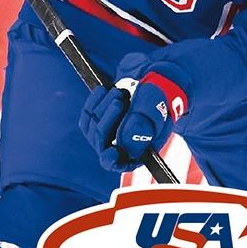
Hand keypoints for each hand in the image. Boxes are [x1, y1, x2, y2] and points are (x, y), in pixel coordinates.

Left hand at [79, 58, 189, 172]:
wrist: (153, 84)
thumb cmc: (159, 99)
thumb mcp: (156, 108)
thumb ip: (142, 124)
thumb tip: (122, 141)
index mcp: (139, 151)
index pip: (119, 163)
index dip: (112, 160)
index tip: (112, 152)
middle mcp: (119, 147)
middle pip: (101, 141)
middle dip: (108, 118)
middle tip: (118, 100)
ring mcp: (106, 135)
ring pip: (92, 127)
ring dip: (103, 106)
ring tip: (119, 92)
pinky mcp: (96, 122)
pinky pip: (87, 116)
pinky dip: (94, 101)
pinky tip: (104, 90)